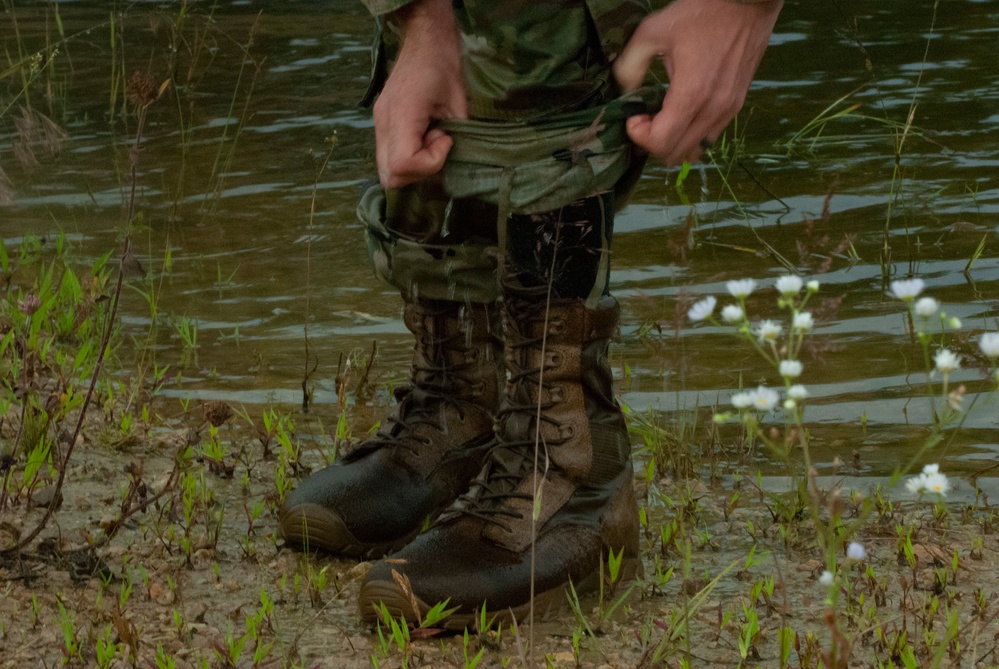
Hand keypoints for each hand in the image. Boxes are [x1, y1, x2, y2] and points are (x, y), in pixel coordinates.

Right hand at [372, 0, 466, 188]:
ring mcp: (379, 124)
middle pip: (389, 176)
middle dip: (419, 172)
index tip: (446, 141)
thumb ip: (455, 137)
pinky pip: (389, 156)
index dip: (428, 164)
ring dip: (414, 166)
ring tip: (431, 139)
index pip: (402, 165)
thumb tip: (452, 162)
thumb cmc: (444, 65)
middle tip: (438, 147)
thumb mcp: (458, 103)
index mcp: (402, 113)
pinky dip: (408, 158)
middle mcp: (384, 123)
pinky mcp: (382, 124)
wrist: (425, 40)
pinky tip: (424, 137)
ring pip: (387, 171)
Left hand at [613, 0, 781, 165]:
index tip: (633, 113)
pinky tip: (680, 113)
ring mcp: (728, 110)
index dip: (638, 135)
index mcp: (693, 95)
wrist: (750, 0)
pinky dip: (690, 135)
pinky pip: (709, 137)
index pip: (660, 143)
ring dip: (672, 142)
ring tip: (661, 117)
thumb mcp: (653, 31)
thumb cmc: (702, 11)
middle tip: (643, 117)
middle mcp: (714, 110)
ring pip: (694, 151)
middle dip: (652, 142)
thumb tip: (622, 90)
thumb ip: (630, 64)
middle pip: (675, 154)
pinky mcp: (736, 105)